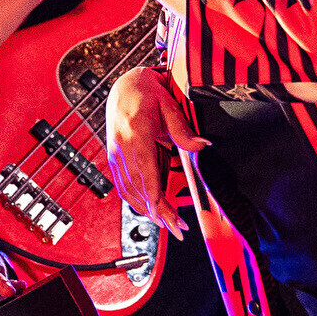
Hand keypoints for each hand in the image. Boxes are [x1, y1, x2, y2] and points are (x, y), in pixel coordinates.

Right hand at [105, 67, 201, 236]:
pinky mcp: (114, 158)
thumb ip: (183, 129)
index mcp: (134, 133)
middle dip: (157, 211)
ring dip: (147, 210)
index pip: (145, 173)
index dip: (156, 197)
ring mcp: (115, 154)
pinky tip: (150, 210)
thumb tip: (202, 146)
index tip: (167, 215)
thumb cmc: (146, 93)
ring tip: (167, 224)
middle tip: (176, 228)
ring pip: (129, 190)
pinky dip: (137, 201)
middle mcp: (121, 147)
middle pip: (138, 187)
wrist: (123, 86)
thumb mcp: (169, 106)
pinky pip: (123, 185)